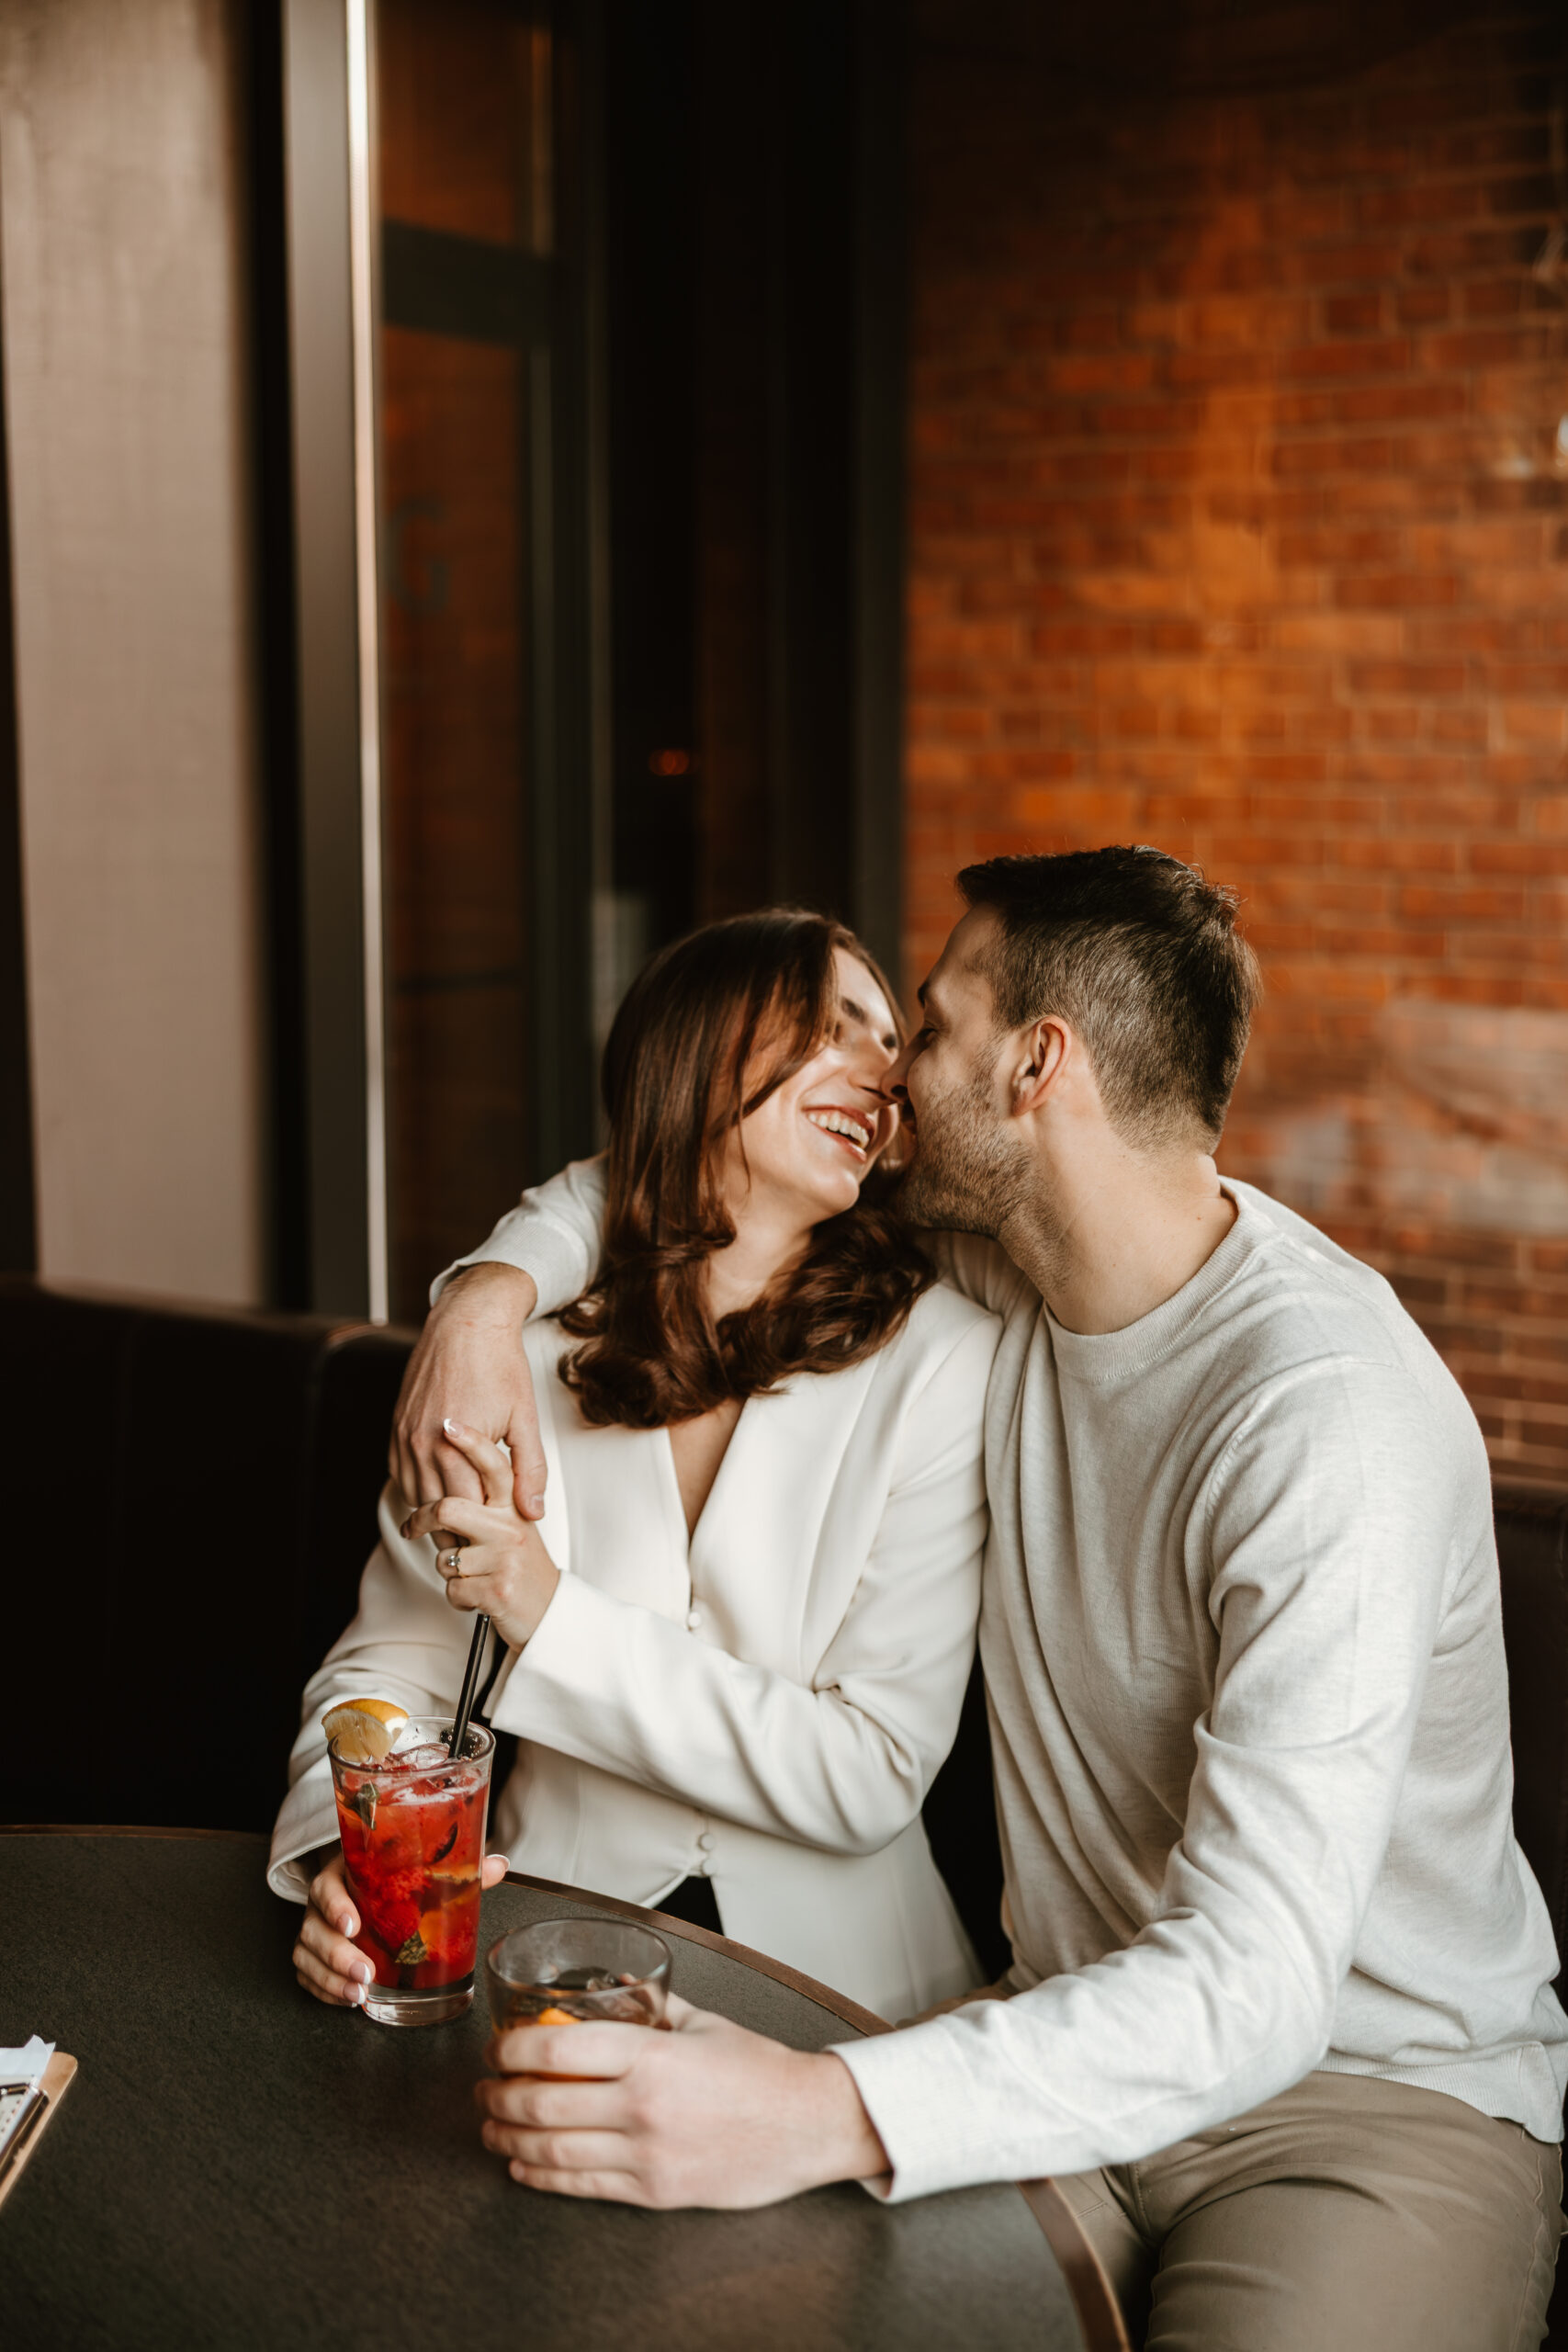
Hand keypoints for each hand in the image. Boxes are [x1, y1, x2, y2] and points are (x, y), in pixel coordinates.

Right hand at [293, 1845, 510, 2005]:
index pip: (327, 1887)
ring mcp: (314, 1930)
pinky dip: (324, 1990)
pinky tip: (347, 2000)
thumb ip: (453, 1868)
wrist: (359, 1875)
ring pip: (306, 1956)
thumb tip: (498, 1864)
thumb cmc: (388, 1874)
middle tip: (366, 1973)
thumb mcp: (413, 1867)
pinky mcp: (312, 1954)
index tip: (353, 1924)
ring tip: (359, 1995)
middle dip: (338, 1956)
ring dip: (331, 1979)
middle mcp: (322, 1903)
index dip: (334, 1906)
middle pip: (314, 1929)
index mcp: (342, 1874)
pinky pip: (306, 1975)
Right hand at [389, 1263, 545, 1519]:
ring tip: (467, 1511)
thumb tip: (533, 1512)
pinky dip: (419, 1488)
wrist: (467, 1321)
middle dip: (461, 1525)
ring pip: (415, 1498)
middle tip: (485, 1530)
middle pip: (436, 1512)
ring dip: (437, 1509)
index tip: (501, 1529)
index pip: (465, 1513)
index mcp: (455, 1448)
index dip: (485, 1526)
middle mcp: (422, 1446)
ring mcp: (405, 1437)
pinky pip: (401, 1476)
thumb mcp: (525, 1418)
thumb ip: (530, 1469)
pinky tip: (444, 1486)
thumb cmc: (500, 1365)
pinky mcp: (396, 1428)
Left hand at [401, 1420, 561, 1651]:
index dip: (471, 1443)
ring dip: (448, 1572)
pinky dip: (457, 1598)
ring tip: (472, 1575)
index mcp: (514, 1509)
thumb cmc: (525, 1571)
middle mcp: (511, 1528)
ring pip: (445, 1557)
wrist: (553, 1615)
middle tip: (412, 1526)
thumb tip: (448, 1489)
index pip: (494, 1466)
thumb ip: (487, 1507)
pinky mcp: (497, 1589)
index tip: (448, 1425)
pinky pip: (452, 1589)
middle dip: (420, 1520)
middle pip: (449, 1508)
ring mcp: (504, 1558)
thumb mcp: (513, 1530)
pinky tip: (478, 1596)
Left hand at [474, 1993, 888, 2207]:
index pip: (558, 2049)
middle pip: (542, 2102)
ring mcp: (645, 2154)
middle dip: (497, 2096)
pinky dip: (540, 2174)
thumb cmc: (761, 2070)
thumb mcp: (702, 2021)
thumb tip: (616, 1982)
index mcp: (652, 2054)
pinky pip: (580, 2186)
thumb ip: (652, 2002)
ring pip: (552, 2149)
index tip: (495, 2047)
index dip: (511, 2049)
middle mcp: (642, 2106)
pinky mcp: (653, 2191)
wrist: (807, 2125)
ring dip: (508, 2137)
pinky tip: (523, 2162)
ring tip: (491, 2125)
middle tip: (483, 2087)